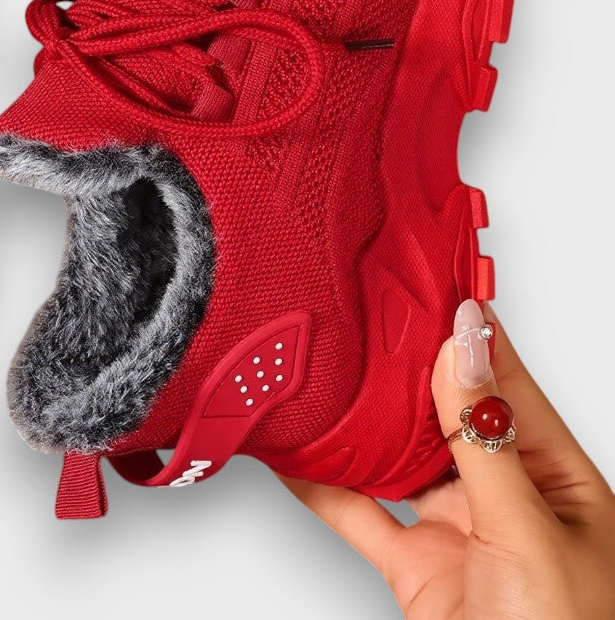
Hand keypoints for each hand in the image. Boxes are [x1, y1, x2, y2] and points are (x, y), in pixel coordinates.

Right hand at [280, 300, 614, 618]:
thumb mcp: (532, 533)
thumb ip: (485, 439)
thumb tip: (465, 345)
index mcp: (556, 476)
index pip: (505, 383)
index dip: (468, 332)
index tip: (423, 279)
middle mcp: (505, 493)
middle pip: (444, 411)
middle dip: (401, 365)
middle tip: (355, 311)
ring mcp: (457, 528)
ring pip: (396, 455)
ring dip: (358, 419)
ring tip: (320, 368)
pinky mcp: (415, 567)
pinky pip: (359, 514)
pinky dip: (321, 486)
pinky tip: (291, 454)